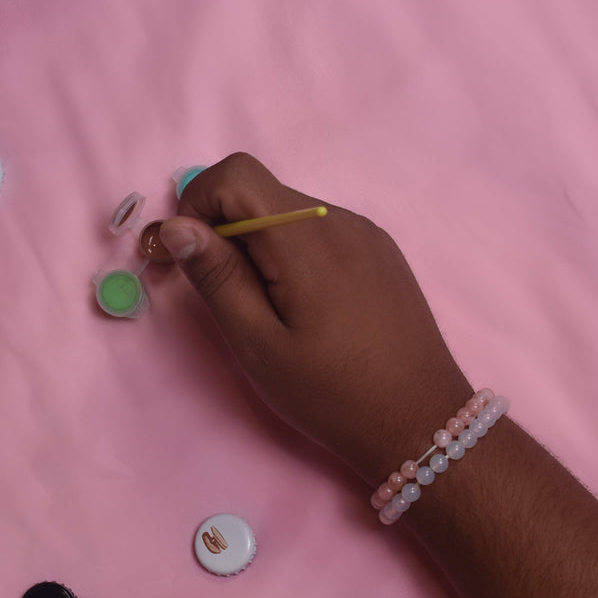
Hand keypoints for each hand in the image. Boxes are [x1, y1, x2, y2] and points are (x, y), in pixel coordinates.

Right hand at [160, 153, 473, 483]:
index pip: (235, 174)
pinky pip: (319, 232)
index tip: (186, 257)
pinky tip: (304, 308)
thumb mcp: (258, 344)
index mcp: (306, 239)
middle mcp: (339, 221)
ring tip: (266, 310)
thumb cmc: (332, 394)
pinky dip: (292, 254)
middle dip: (223, 230)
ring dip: (258, 245)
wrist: (421, 423)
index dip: (197, 204)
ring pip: (289, 213)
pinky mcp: (380, 252)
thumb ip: (216, 277)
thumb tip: (176, 225)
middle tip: (219, 295)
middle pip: (261, 192)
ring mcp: (366, 234)